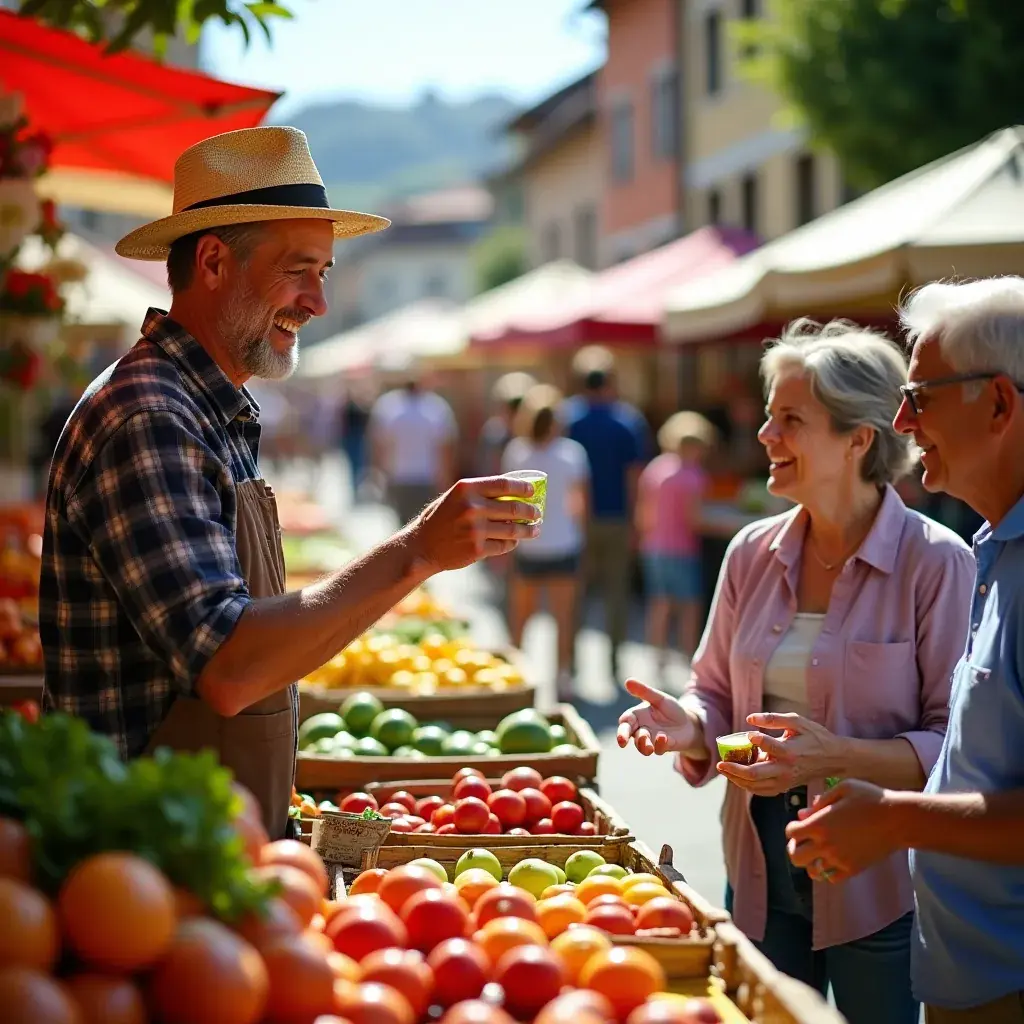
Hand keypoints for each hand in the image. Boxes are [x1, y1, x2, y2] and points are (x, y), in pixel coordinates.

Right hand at [409, 476, 539, 572]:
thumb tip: (515, 492)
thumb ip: (480, 493)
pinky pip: (504, 545)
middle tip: (537, 514)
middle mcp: (471, 507)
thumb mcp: (456, 497)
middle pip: (513, 508)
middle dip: (531, 512)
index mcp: (466, 489)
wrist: (421, 546)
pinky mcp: (477, 549)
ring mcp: (475, 529)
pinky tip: (514, 541)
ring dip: (527, 530)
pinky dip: (511, 544)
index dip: (522, 488)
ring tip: (535, 530)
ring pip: (512, 530)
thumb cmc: (441, 518)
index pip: (504, 484)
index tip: (532, 491)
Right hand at [616, 678, 697, 755]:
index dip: (622, 723)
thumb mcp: (659, 698)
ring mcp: (651, 740)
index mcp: (637, 716)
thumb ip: (644, 691)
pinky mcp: (663, 747)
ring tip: (648, 745)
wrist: (689, 724)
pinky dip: (660, 744)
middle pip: (627, 734)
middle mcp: (641, 729)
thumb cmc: (671, 710)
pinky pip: (658, 749)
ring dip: (642, 744)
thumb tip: (628, 681)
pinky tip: (664, 737)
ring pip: (641, 745)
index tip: (623, 724)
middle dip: (623, 737)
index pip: (625, 720)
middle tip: (622, 742)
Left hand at [723, 711, 840, 790]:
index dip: (756, 740)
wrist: (834, 758)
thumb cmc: (815, 736)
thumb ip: (773, 718)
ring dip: (737, 779)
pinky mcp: (785, 787)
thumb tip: (750, 718)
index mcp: (790, 751)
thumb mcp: (797, 721)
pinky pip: (762, 791)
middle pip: (755, 775)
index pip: (769, 746)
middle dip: (734, 770)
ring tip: (724, 770)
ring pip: (756, 786)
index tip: (748, 734)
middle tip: (720, 763)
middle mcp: (786, 769)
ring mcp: (785, 781)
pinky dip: (748, 786)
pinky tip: (737, 777)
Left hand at [785, 779, 902, 882]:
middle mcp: (826, 844)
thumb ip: (821, 802)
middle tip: (804, 841)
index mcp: (820, 823)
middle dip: (795, 847)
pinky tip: (832, 861)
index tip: (802, 824)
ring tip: (817, 852)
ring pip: (812, 871)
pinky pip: (831, 879)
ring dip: (810, 862)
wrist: (898, 819)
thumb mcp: (843, 789)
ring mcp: (839, 860)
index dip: (793, 827)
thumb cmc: (871, 798)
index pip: (791, 833)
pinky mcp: (853, 869)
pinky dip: (827, 872)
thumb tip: (803, 814)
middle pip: (795, 856)